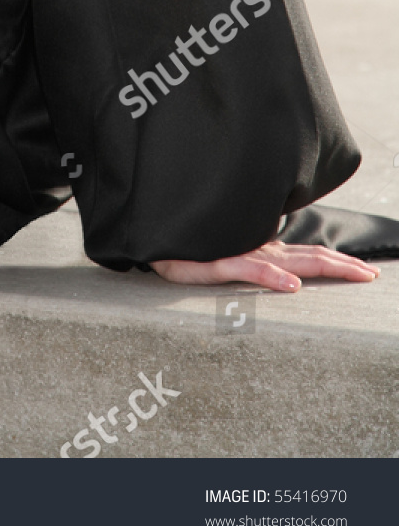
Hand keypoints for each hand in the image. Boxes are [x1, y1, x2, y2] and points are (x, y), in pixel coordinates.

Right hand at [150, 239, 380, 290]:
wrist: (153, 241)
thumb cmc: (188, 251)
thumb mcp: (226, 260)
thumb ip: (254, 263)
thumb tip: (283, 270)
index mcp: (263, 251)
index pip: (308, 255)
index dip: (338, 261)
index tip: (368, 270)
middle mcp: (256, 250)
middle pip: (309, 256)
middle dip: (343, 265)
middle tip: (372, 274)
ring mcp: (238, 255)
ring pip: (287, 260)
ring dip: (322, 267)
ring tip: (350, 274)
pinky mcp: (215, 263)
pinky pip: (247, 269)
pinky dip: (271, 275)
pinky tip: (291, 285)